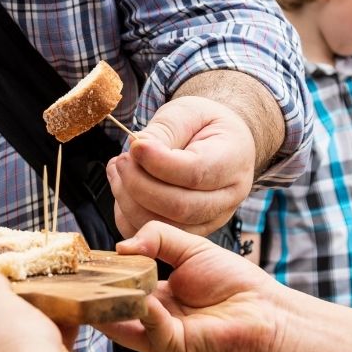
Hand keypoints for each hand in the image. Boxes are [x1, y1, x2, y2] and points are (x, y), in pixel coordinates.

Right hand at [96, 222, 290, 351]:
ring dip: (113, 302)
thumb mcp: (190, 248)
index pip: (117, 286)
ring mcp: (159, 337)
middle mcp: (152, 320)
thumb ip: (156, 238)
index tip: (83, 259)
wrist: (268, 311)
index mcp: (155, 298)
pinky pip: (149, 331)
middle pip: (112, 307)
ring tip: (101, 282)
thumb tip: (120, 247)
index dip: (101, 274)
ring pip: (122, 322)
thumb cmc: (236, 282)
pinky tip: (147, 296)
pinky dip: (145, 312)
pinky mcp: (173, 350)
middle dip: (95, 291)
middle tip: (77, 274)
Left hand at [108, 96, 257, 236]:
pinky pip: (154, 238)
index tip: (134, 146)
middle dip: (139, 185)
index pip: (195, 173)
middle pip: (180, 207)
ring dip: (129, 201)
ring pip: (166, 227)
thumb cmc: (203, 125)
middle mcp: (227, 198)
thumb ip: (165, 130)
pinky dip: (128, 216)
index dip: (158, 163)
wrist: (220, 142)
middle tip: (121, 161)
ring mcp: (211, 220)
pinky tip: (122, 190)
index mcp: (233, 162)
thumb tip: (138, 148)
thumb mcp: (188, 112)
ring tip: (118, 172)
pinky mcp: (190, 232)